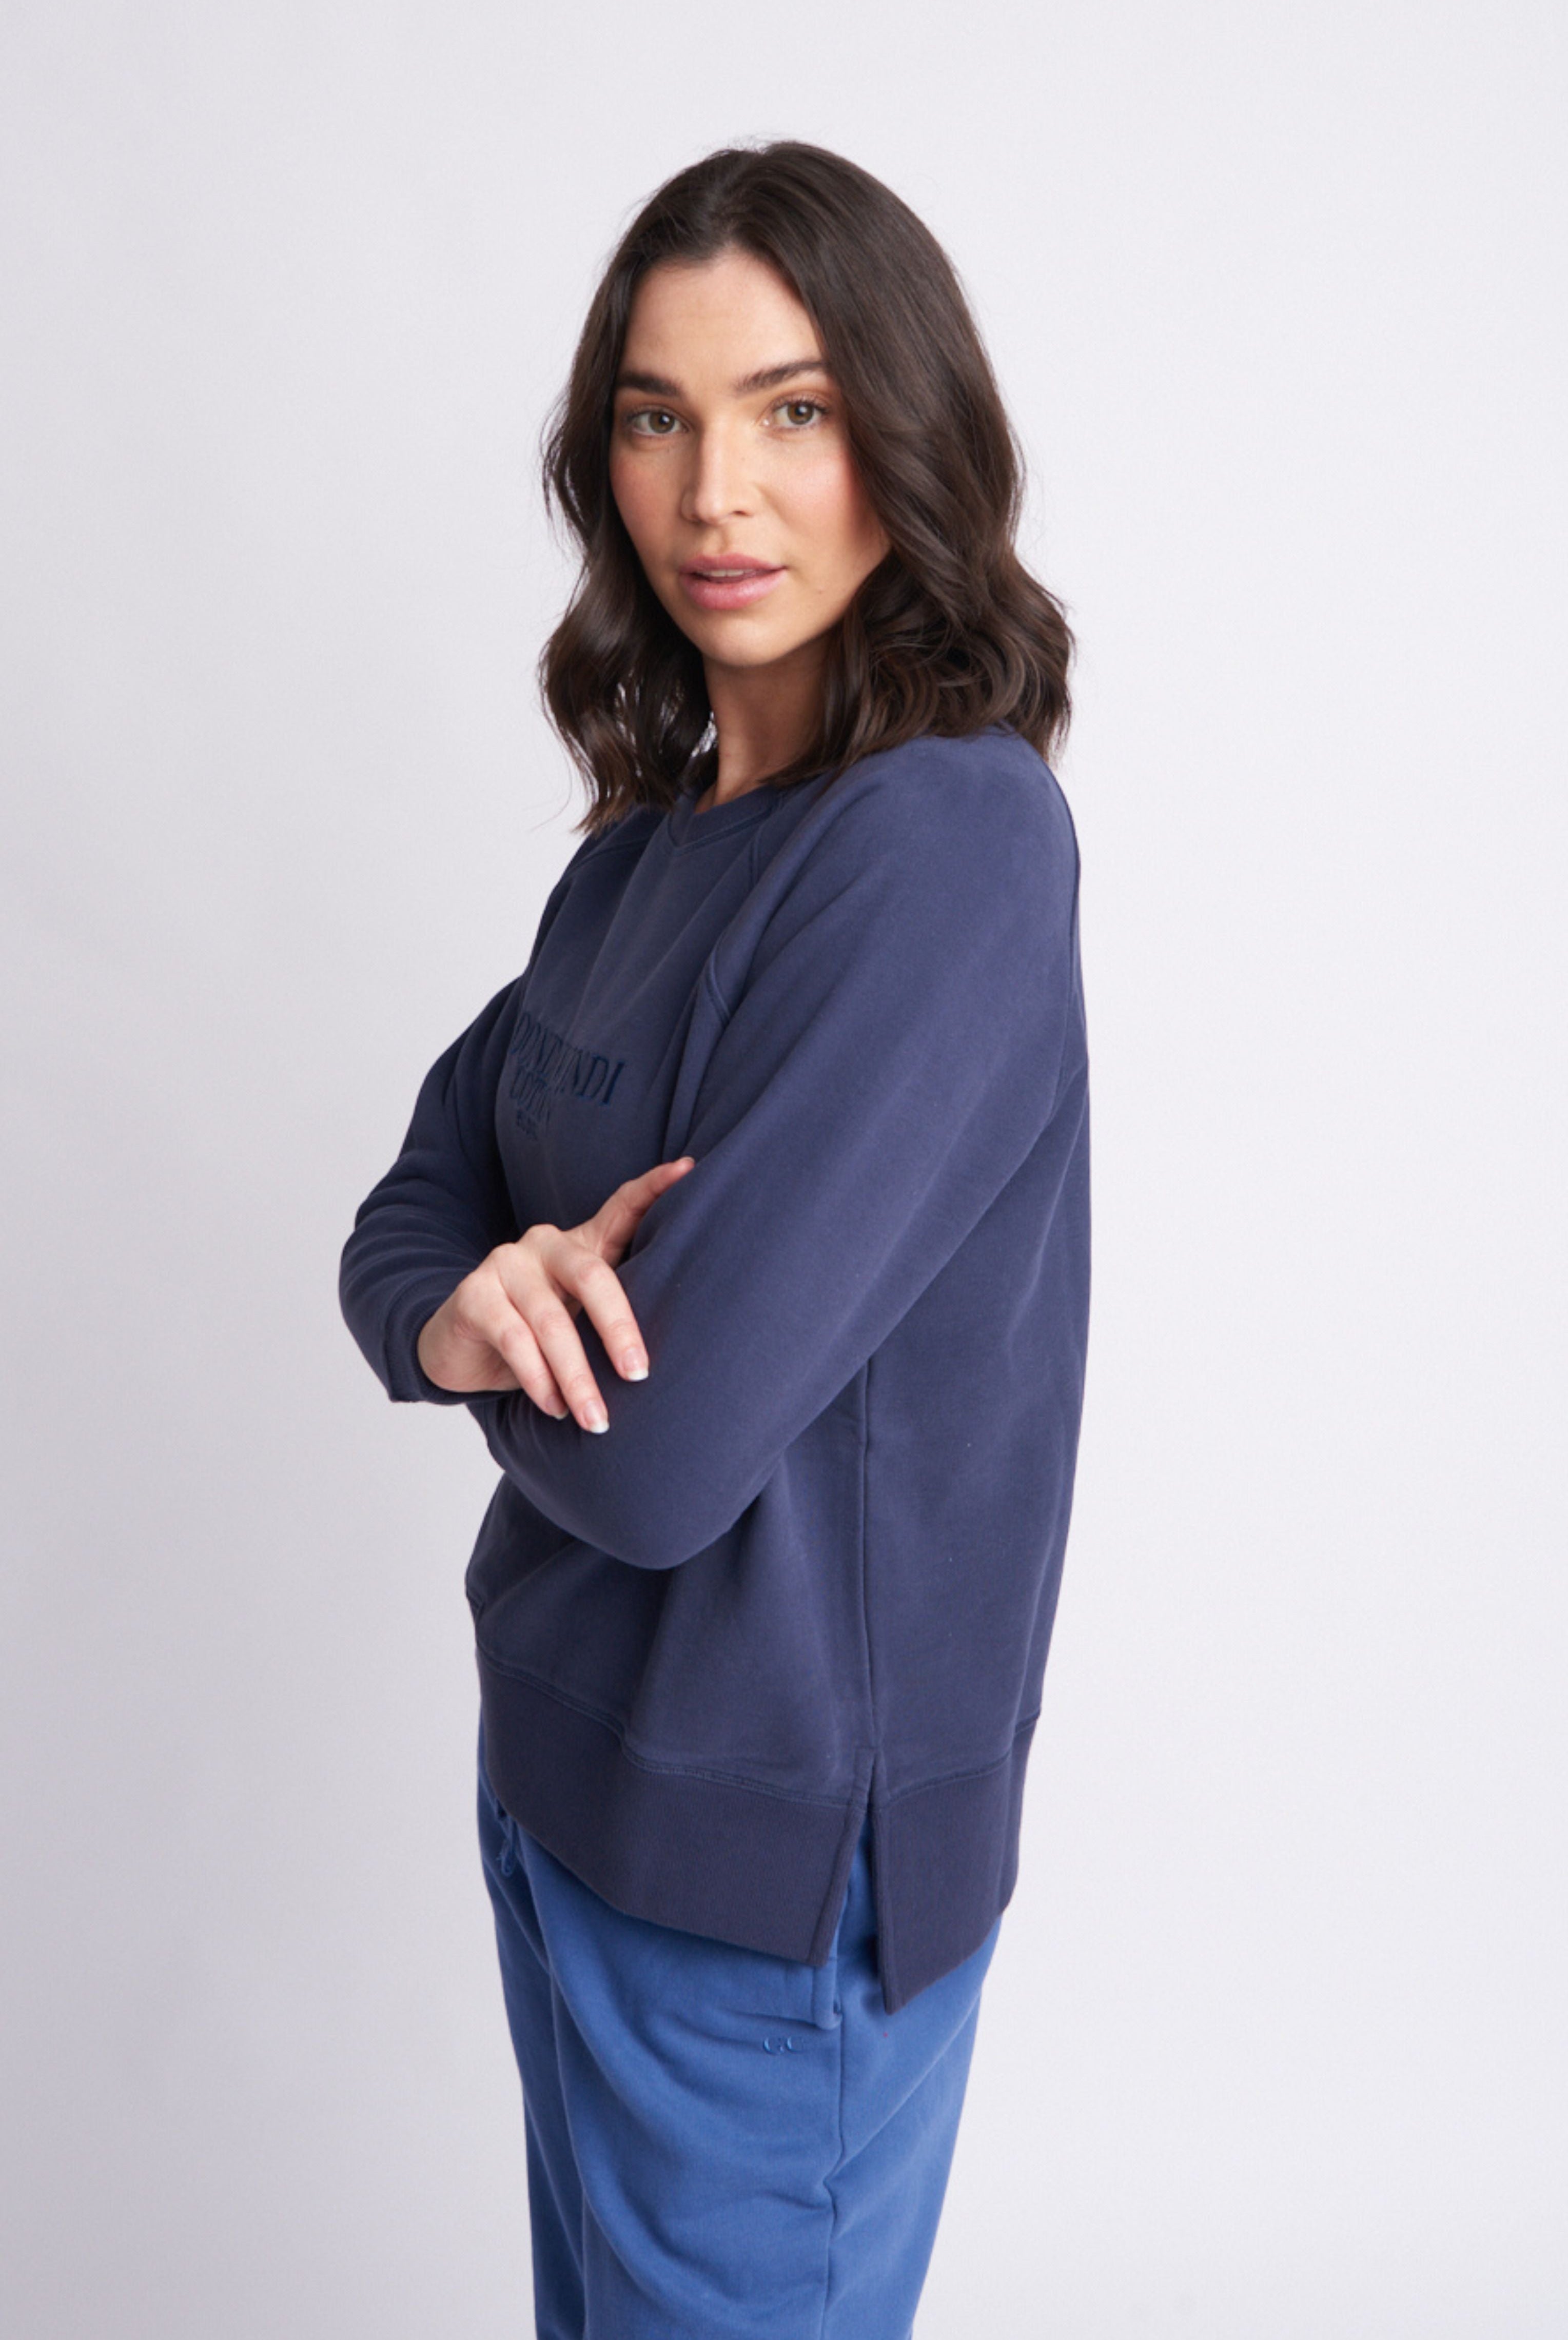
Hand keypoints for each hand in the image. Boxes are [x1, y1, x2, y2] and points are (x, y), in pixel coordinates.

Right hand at [415, 1156, 695, 1430]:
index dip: (654, 1187)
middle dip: (619, 1330)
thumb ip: (613, 1314)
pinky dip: (539, 1380)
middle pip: (593, 1276)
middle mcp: (544, 1244)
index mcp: (579, 1245)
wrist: (459, 1350)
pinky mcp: (474, 1295)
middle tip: (639, 1375)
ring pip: (552, 1321)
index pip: (621, 1207)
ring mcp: (505, 1264)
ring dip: (577, 1377)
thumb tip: (676, 1351)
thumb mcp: (578, 1319)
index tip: (690, 1169)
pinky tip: (555, 1408)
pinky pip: (514, 1339)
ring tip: (597, 1420)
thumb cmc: (534, 1334)